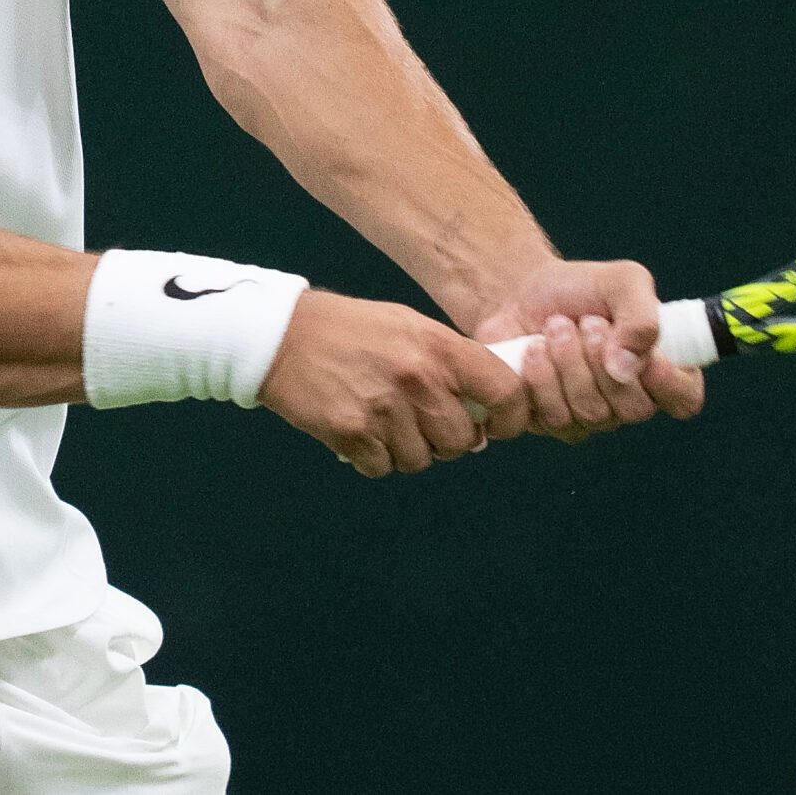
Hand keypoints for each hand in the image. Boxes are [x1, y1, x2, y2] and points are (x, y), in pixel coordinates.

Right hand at [259, 289, 527, 476]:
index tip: (497, 426)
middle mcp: (417, 378)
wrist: (284, 335)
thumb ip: (451, 365)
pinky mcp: (351, 432)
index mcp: (439, 347)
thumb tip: (484, 420)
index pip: (504, 392)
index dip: (511, 417)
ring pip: (420, 460)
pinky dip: (374, 457)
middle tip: (422, 421)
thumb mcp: (411, 327)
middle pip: (460, 441)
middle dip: (446, 440)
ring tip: (385, 421)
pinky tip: (361, 429)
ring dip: (406, 450)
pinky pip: (382, 467)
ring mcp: (384, 408)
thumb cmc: (355, 331)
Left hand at [472, 259, 705, 443]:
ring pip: (589, 413)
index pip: (684, 399)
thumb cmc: (581, 288)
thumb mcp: (622, 281)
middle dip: (602, 359)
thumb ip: (641, 317)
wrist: (522, 293)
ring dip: (567, 360)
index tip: (648, 355)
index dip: (668, 383)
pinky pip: (549, 417)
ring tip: (554, 326)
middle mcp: (629, 400)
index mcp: (660, 367)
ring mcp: (590, 417)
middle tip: (586, 321)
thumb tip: (626, 367)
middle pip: (632, 409)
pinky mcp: (548, 422)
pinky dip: (538, 376)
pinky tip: (532, 349)